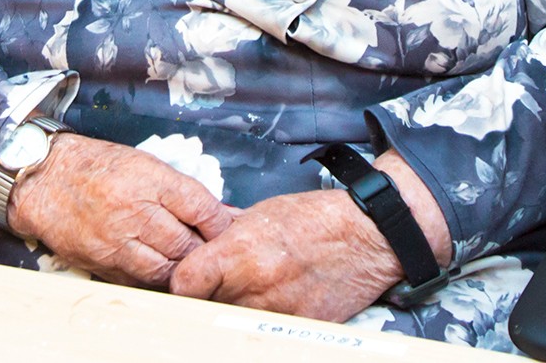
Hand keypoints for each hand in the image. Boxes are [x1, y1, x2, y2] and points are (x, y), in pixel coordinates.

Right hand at [7, 134, 237, 286]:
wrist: (46, 179)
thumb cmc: (97, 167)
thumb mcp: (143, 164)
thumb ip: (180, 190)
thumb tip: (219, 214)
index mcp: (148, 178)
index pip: (199, 207)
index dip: (221, 223)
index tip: (229, 228)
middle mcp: (132, 210)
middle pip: (186, 243)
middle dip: (204, 249)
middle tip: (214, 251)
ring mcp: (116, 240)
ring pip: (165, 268)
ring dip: (181, 269)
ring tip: (189, 263)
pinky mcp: (102, 263)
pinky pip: (139, 281)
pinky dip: (155, 279)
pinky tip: (162, 270)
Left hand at [168, 189, 397, 319]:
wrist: (366, 236)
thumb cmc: (316, 220)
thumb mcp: (261, 214)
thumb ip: (227, 234)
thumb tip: (201, 242)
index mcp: (239, 252)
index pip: (185, 284)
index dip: (179, 286)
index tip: (184, 285)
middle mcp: (254, 286)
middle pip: (206, 308)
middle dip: (207, 300)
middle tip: (213, 290)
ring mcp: (276, 312)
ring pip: (233, 322)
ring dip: (234, 311)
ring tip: (247, 294)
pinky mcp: (297, 328)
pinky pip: (265, 331)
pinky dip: (263, 321)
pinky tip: (274, 304)